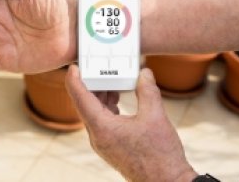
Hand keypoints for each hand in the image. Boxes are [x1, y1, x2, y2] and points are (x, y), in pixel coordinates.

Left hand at [65, 65, 197, 181]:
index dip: (74, 80)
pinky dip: (106, 107)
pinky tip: (117, 100)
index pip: (80, 98)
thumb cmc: (160, 154)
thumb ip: (148, 91)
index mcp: (102, 128)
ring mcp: (102, 142)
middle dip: (91, 85)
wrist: (166, 181)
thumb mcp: (155, 116)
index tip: (73, 67)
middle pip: (85, 104)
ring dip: (100, 96)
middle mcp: (97, 136)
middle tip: (99, 68)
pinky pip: (101, 121)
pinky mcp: (110, 145)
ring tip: (112, 82)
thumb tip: (144, 73)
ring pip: (93, 113)